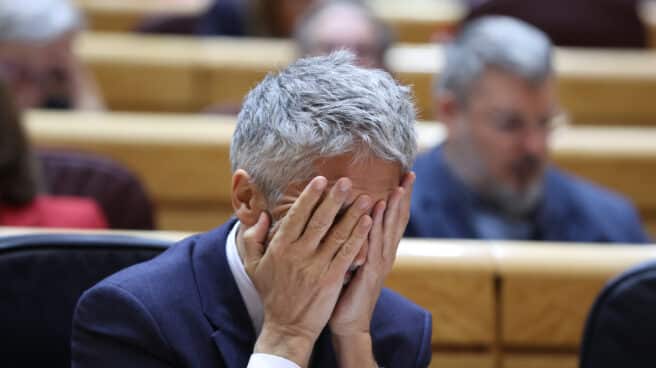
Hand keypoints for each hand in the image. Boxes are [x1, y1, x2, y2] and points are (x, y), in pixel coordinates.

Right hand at [240, 176, 373, 366]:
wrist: (287, 327)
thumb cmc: (271, 293)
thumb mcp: (253, 266)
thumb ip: (253, 238)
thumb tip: (262, 215)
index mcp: (280, 247)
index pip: (297, 216)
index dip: (309, 197)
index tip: (320, 180)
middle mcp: (298, 254)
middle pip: (319, 221)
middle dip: (334, 199)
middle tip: (346, 181)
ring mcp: (316, 266)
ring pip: (337, 235)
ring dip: (352, 215)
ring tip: (365, 197)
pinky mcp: (332, 279)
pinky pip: (347, 253)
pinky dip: (358, 237)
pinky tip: (368, 223)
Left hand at [329, 172, 414, 366]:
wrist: (348, 324)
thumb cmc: (346, 293)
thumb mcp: (353, 263)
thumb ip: (355, 243)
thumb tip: (348, 219)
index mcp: (381, 252)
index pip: (393, 220)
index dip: (400, 200)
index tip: (404, 178)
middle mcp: (385, 255)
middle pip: (397, 221)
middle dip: (404, 197)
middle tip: (409, 174)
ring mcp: (379, 264)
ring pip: (389, 230)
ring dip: (394, 207)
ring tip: (399, 186)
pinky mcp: (369, 272)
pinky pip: (374, 243)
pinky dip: (377, 224)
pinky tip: (378, 208)